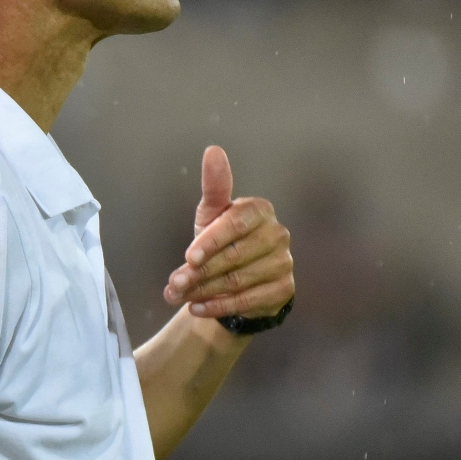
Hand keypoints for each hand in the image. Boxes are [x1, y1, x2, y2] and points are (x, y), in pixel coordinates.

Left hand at [164, 146, 293, 319]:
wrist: (237, 281)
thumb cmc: (221, 242)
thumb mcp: (212, 215)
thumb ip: (214, 186)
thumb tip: (213, 151)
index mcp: (261, 210)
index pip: (236, 223)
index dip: (210, 241)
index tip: (187, 258)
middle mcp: (279, 234)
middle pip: (235, 256)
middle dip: (201, 272)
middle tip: (175, 283)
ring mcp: (284, 263)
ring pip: (239, 281)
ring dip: (205, 291)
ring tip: (180, 296)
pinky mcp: (284, 290)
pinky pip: (248, 301)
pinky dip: (218, 307)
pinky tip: (197, 308)